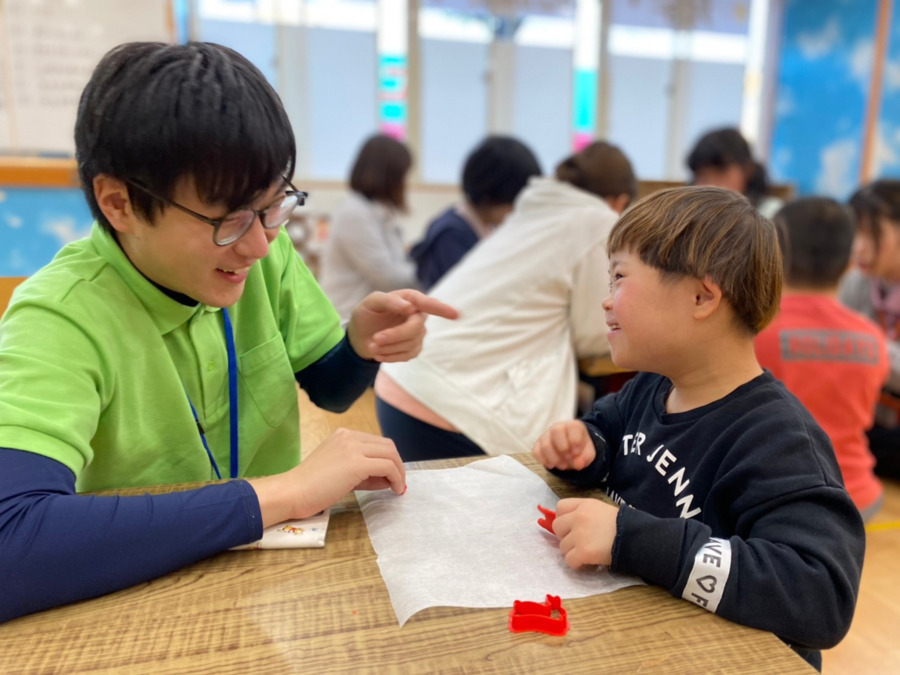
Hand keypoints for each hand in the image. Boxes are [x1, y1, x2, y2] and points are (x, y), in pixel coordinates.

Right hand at [247, 428, 405, 526]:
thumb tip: (387, 478)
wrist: (293, 492)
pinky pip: (387, 466)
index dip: (388, 459)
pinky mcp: (356, 463)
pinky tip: (395, 490)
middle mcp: (349, 436)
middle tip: (398, 482)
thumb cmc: (310, 486)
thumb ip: (362, 471)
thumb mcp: (339, 471)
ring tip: (398, 487)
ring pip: (390, 454)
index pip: (376, 442)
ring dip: (399, 471)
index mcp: (343, 435)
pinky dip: (396, 478)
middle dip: (397, 464)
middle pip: (387, 445)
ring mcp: (353, 448)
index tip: (390, 477)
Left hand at [346, 289, 458, 361]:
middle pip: (415, 328)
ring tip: (371, 345)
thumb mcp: (370, 303)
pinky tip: (378, 353)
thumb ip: (388, 300)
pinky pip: (407, 355)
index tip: (455, 315)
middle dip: (395, 336)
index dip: (441, 309)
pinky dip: (390, 356)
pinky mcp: (414, 349)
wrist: (360, 335)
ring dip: (388, 347)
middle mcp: (418, 315)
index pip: (427, 304)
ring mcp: (418, 333)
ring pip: (410, 343)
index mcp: (410, 299)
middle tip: (375, 339)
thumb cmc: (367, 315)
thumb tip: (410, 308)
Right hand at [532, 420, 595, 469]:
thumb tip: (578, 464)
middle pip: (556, 431)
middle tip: (569, 458)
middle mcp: (558, 427)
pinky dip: (544, 460)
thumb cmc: (580, 449)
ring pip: (545, 444)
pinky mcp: (538, 445)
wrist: (571, 451)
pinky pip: (536, 452)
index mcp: (573, 426)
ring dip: (554, 458)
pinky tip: (552, 465)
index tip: (577, 453)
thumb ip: (585, 457)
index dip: (575, 441)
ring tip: (563, 465)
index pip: (572, 428)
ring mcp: (546, 435)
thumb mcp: (588, 453)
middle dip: (563, 448)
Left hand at [553, 498, 617, 567]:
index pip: (560, 507)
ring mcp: (579, 535)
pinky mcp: (583, 552)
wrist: (636, 537)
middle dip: (566, 536)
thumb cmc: (623, 524)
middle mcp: (578, 517)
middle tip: (579, 541)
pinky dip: (577, 564)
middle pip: (557, 527)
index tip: (572, 527)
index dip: (564, 518)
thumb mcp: (602, 510)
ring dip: (572, 551)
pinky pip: (569, 560)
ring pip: (562, 547)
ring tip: (588, 552)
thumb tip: (570, 525)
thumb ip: (585, 514)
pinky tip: (588, 562)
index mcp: (584, 505)